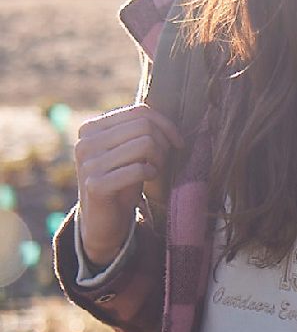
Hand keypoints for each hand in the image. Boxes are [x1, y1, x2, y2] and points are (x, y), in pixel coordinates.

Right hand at [74, 103, 183, 267]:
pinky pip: (138, 168)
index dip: (166, 125)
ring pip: (145, 144)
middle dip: (164, 142)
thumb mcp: (127, 150)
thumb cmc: (121, 180)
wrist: (103, 220)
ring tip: (156, 169)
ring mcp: (88, 163)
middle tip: (164, 160)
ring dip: (160, 158)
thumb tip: (166, 117)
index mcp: (91, 128)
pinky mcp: (95, 185)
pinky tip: (149, 178)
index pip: (139, 111)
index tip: (177, 142)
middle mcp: (85, 142)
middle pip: (144, 126)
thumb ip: (138, 130)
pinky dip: (151, 172)